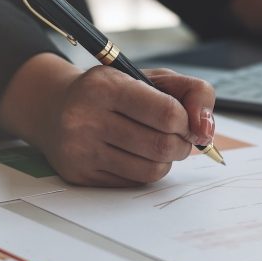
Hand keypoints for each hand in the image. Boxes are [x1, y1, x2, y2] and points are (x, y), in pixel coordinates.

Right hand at [0, 54, 215, 186]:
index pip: (168, 113)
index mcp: (106, 86)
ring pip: (152, 169)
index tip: (186, 121)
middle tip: (177, 136)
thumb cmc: (112, 92)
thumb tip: (206, 130)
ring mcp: (80, 149)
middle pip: (162, 146)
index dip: (187, 121)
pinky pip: (133, 182)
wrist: (55, 108)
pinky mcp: (79, 174)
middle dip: (181, 144)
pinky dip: (145, 171)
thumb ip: (192, 92)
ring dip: (166, 160)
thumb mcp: (151, 78)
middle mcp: (86, 117)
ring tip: (158, 145)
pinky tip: (136, 155)